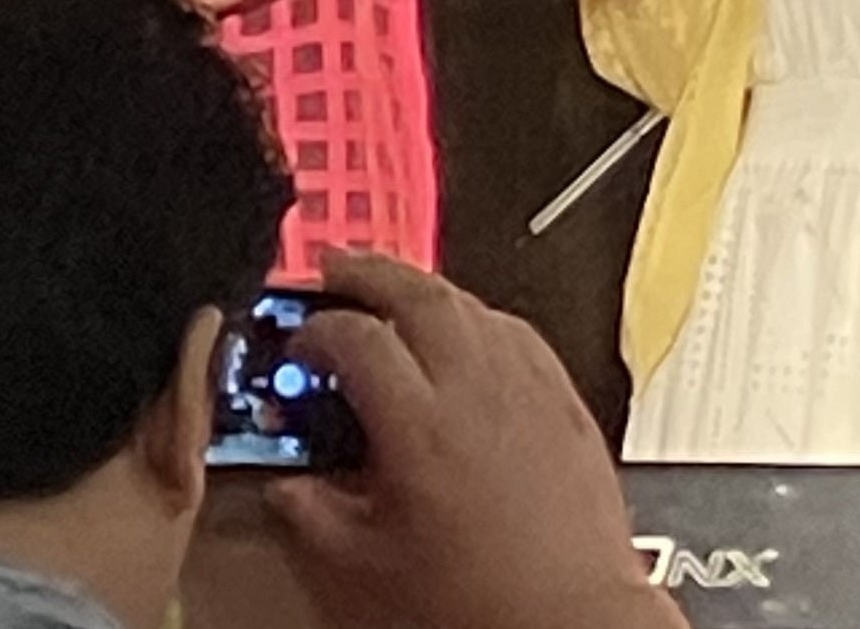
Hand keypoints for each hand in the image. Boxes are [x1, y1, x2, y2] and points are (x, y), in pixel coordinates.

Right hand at [266, 252, 671, 628]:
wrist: (570, 618)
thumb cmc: (481, 602)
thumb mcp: (362, 567)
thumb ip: (310, 515)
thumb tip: (290, 489)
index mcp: (421, 423)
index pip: (355, 339)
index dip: (313, 332)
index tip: (293, 346)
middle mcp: (480, 387)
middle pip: (419, 294)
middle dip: (367, 272)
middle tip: (333, 266)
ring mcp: (530, 386)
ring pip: (474, 303)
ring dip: (425, 289)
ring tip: (390, 293)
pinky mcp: (566, 399)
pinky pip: (518, 332)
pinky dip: (480, 317)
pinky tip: (465, 332)